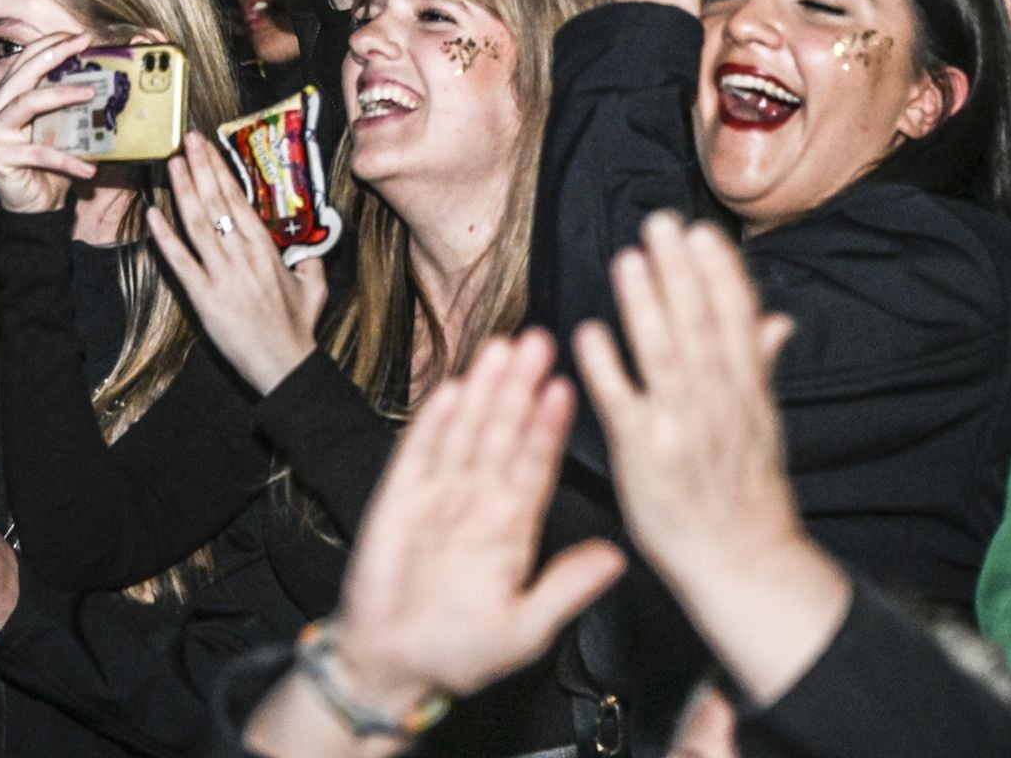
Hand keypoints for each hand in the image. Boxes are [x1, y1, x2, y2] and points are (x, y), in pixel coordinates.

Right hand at [0, 30, 98, 213]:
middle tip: (83, 44)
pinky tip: (90, 168)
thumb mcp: (63, 128)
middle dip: (55, 53)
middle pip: (23, 73)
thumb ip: (70, 104)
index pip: (25, 61)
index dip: (51, 44)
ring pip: (27, 102)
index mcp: (6, 97)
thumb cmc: (50, 165)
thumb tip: (105, 78)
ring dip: (62, 95)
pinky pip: (40, 153)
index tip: (81, 36)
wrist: (35, 206)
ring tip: (92, 94)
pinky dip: (68, 160)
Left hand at [146, 132, 326, 393]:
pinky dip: (164, 237)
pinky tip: (151, 214)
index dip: (220, 171)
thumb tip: (307, 249)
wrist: (286, 365)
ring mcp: (222, 274)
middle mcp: (243, 254)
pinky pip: (180, 262)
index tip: (207, 148)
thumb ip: (309, 262)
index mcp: (267, 248)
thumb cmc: (298, 328)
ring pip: (198, 223)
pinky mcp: (204, 297)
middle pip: (216, 202)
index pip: (239, 199)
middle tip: (186, 139)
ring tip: (172, 163)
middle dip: (200, 167)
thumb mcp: (314, 288)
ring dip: (183, 190)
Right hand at [334, 331, 626, 702]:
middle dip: (520, 388)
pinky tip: (451, 392)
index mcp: (512, 528)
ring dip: (483, 391)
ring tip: (501, 349)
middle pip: (503, 433)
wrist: (393, 668)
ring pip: (465, 432)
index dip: (551, 426)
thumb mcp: (526, 629)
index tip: (568, 388)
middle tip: (539, 343)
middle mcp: (477, 502)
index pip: (536, 464)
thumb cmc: (457, 652)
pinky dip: (433, 423)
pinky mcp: (398, 501)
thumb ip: (566, 588)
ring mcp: (437, 497)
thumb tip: (617, 559)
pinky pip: (419, 454)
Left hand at [575, 212, 847, 703]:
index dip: (719, 274)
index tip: (702, 232)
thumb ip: (759, 366)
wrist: (743, 565)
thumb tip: (777, 317)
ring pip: (664, 355)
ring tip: (628, 259)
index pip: (735, 321)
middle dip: (681, 272)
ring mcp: (680, 428)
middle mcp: (718, 404)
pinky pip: (622, 404)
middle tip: (661, 223)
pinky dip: (606, 367)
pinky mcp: (644, 456)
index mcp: (748, 393)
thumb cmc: (744, 490)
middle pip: (699, 326)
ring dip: (646, 305)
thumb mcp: (763, 425)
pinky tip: (587, 332)